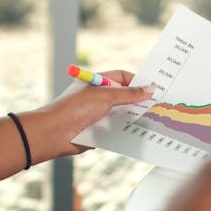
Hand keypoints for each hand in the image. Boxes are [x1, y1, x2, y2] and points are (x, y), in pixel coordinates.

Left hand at [23, 70, 153, 162]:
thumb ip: (129, 94)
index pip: (123, 77)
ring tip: (151, 119)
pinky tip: (138, 131)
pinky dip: (126, 129)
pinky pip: (117, 128)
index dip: (137, 81)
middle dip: (138, 100)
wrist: (54, 133)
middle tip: (156, 104)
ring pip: (122, 113)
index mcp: (98, 82)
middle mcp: (99, 97)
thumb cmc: (75, 108)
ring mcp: (98, 113)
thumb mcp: (106, 96)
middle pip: (124, 96)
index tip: (153, 88)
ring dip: (133, 116)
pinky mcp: (98, 129)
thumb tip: (149, 89)